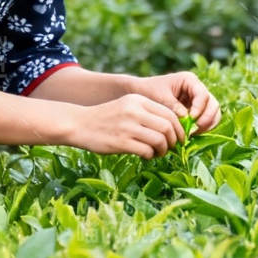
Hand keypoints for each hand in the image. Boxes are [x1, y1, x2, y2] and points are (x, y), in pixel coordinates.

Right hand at [62, 94, 185, 158]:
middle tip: (171, 147)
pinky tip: (146, 156)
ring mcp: (128, 127)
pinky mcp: (121, 143)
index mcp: (138, 100)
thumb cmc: (106, 118)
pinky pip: (147, 151)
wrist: (79, 124)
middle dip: (174, 140)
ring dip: (163, 150)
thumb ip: (147, 113)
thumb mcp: (127, 106)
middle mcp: (135, 111)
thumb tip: (172, 129)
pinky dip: (150, 156)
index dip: (179, 128)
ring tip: (157, 153)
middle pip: (168, 127)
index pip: (169, 113)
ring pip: (160, 140)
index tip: (179, 138)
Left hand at [125, 71, 220, 134]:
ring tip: (193, 134)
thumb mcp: (159, 97)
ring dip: (207, 125)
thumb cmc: (148, 91)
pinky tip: (191, 135)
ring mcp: (198, 101)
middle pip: (213, 104)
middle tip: (195, 130)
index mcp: (189, 80)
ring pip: (213, 113)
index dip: (199, 108)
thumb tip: (186, 118)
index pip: (203, 95)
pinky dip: (202, 129)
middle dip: (207, 118)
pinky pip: (206, 121)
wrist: (140, 94)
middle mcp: (197, 89)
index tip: (190, 119)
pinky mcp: (196, 112)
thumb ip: (173, 106)